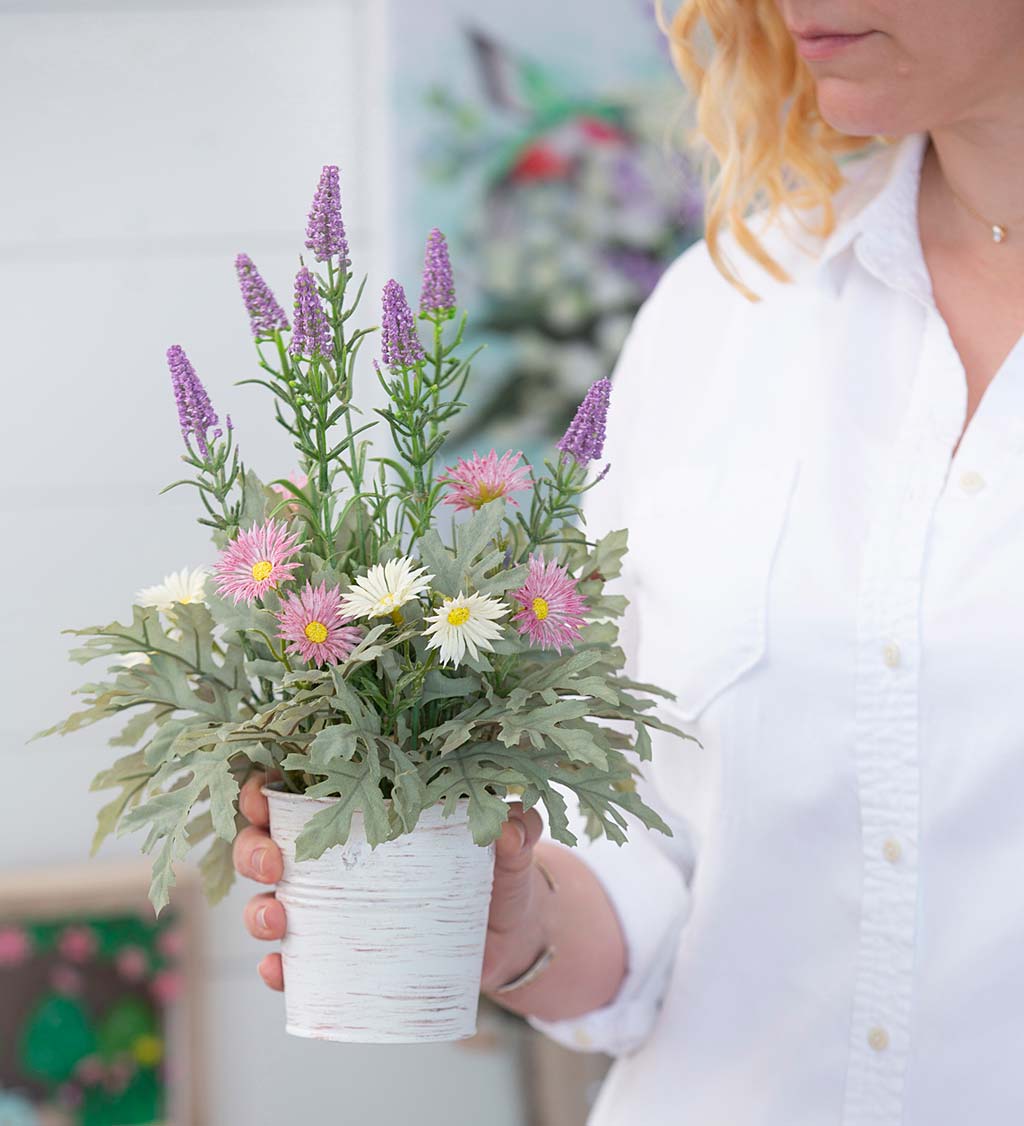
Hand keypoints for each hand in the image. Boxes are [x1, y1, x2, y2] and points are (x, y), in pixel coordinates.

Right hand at [234, 776, 547, 996]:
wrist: (510, 938)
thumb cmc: (499, 873)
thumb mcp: (509, 848)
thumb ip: (517, 829)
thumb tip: (509, 825)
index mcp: (365, 809)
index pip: (300, 786)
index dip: (267, 787)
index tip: (263, 795)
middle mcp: (337, 856)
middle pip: (269, 842)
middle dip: (253, 848)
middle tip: (273, 862)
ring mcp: (334, 908)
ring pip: (270, 901)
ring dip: (258, 911)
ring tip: (279, 919)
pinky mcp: (342, 956)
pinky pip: (296, 965)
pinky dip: (280, 970)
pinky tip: (280, 973)